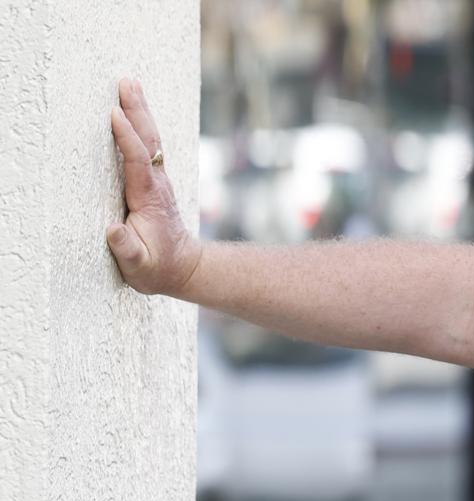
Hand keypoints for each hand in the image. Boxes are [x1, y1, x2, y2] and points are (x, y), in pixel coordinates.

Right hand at [106, 77, 201, 296]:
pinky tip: (135, 111)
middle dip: (137, 111)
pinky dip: (141, 126)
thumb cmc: (157, 268)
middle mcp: (157, 184)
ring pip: (150, 140)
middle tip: (126, 82)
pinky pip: (148, 147)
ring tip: (130, 84)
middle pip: (148, 141)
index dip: (126, 138)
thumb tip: (114, 229)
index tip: (114, 115)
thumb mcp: (140, 267)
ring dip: (141, 112)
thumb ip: (127, 249)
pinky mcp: (155, 182)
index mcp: (149, 198)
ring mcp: (158, 181)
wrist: (184, 268)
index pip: (137, 161)